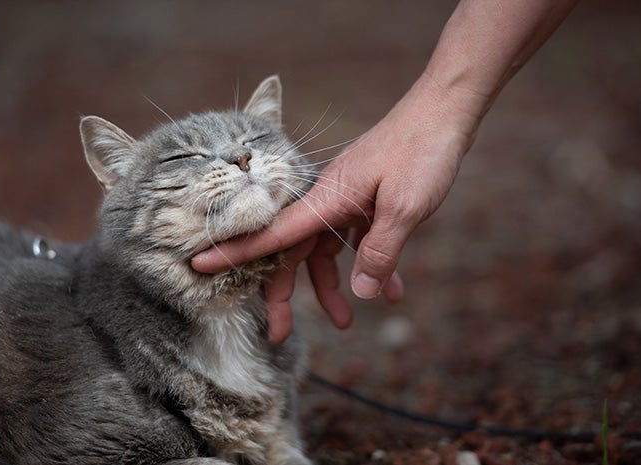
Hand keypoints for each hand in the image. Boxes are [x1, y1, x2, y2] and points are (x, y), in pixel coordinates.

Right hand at [192, 77, 474, 342]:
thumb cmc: (422, 152)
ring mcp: (345, 201)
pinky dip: (368, 265)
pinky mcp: (365, 203)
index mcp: (324, 199)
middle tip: (279, 335)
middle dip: (284, 294)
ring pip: (324, 252)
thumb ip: (381, 251)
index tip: (198, 265)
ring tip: (347, 322)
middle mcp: (326, 201)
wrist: (442, 113)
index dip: (234, 252)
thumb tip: (360, 294)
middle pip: (292, 253)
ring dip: (333, 287)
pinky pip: (355, 241)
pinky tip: (393, 289)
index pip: (271, 233)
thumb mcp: (405, 207)